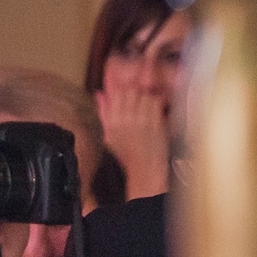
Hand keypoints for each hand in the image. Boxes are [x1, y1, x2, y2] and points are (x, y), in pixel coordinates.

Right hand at [96, 80, 170, 199]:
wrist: (144, 168)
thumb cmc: (127, 153)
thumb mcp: (109, 133)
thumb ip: (103, 112)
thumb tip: (99, 95)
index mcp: (111, 119)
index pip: (115, 93)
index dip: (123, 89)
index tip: (128, 91)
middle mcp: (124, 117)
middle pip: (129, 90)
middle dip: (136, 91)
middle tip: (140, 98)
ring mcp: (140, 118)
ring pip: (143, 94)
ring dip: (147, 97)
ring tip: (148, 106)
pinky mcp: (155, 122)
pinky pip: (155, 102)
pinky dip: (157, 102)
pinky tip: (157, 110)